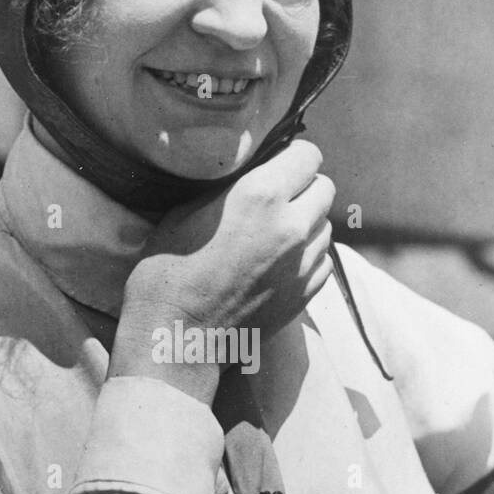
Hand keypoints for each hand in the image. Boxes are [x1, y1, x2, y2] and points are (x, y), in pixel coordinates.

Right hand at [110, 140, 334, 402]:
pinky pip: (323, 260)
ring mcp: (303, 263)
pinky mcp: (306, 294)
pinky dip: (308, 256)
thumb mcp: (186, 212)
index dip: (292, 157)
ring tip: (275, 235)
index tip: (278, 165)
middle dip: (304, 188)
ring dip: (307, 223)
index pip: (307, 155)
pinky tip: (279, 263)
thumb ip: (229, 189)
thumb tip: (252, 173)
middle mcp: (292, 225)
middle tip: (277, 199)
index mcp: (261, 195)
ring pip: (326, 225)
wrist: (177, 339)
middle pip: (325, 188)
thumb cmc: (168, 273)